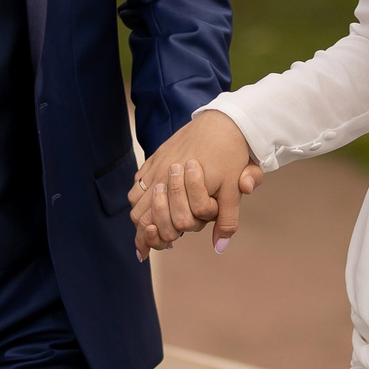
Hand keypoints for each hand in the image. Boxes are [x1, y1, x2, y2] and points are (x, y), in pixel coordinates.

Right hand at [127, 110, 261, 259]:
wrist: (224, 120)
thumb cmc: (230, 155)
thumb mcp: (232, 191)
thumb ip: (226, 220)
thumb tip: (219, 248)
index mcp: (180, 188)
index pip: (158, 223)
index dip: (159, 240)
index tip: (160, 248)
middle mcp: (162, 177)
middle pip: (141, 215)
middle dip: (147, 232)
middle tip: (155, 241)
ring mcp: (156, 166)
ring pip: (135, 200)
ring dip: (141, 215)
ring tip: (149, 227)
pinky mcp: (155, 156)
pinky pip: (137, 182)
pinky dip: (138, 197)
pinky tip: (146, 204)